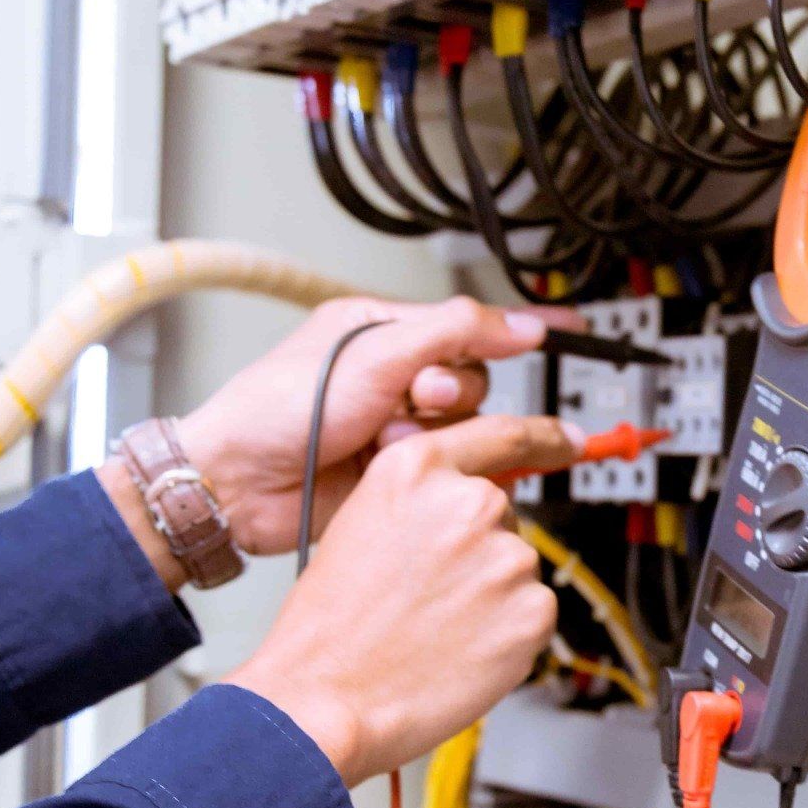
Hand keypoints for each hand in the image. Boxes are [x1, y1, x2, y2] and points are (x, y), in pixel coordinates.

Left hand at [178, 295, 577, 556]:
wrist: (239, 484)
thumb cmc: (278, 410)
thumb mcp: (372, 352)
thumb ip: (454, 332)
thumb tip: (520, 326)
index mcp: (380, 333)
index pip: (467, 324)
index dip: (515, 329)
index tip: (568, 329)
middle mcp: (392, 378)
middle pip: (474, 381)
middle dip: (450, 392)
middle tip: (416, 397)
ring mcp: (395, 429)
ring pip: (464, 429)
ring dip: (431, 434)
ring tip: (383, 439)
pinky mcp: (398, 475)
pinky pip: (447, 468)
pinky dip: (427, 467)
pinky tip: (388, 465)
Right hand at [228, 414, 580, 785]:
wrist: (326, 698)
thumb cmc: (330, 626)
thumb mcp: (361, 524)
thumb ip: (423, 500)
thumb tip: (470, 502)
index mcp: (418, 469)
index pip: (503, 435)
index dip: (543, 438)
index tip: (569, 440)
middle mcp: (470, 502)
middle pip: (503, 516)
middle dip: (478, 551)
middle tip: (429, 594)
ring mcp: (507, 556)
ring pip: (516, 569)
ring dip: (490, 596)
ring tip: (434, 627)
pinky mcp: (533, 610)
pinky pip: (533, 614)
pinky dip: (507, 634)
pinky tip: (460, 649)